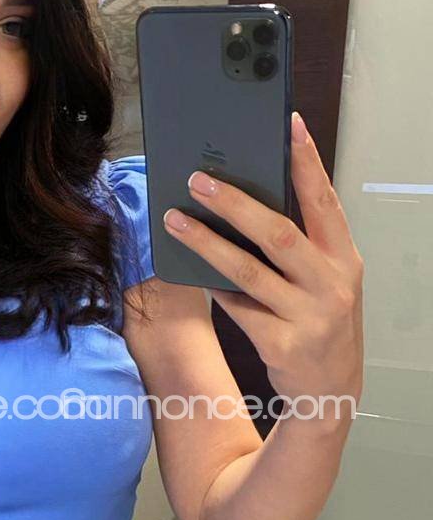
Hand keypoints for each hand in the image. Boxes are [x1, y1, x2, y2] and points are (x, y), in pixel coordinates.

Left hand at [164, 111, 363, 409]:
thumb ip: (300, 247)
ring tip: (175, 220)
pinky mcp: (281, 344)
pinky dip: (213, 287)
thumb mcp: (325, 281)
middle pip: (279, 234)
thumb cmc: (320, 322)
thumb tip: (246, 202)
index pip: (325, 201)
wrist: (330, 392)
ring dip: (207, 243)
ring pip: (248, 271)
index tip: (288, 127)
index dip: (307, 163)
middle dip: (235, 204)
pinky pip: (236, 307)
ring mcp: (308, 316)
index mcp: (344, 258)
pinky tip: (189, 270)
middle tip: (199, 180)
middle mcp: (331, 284)